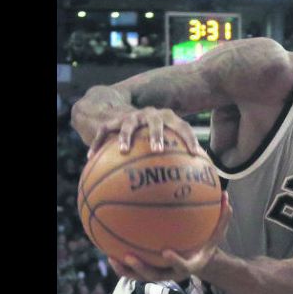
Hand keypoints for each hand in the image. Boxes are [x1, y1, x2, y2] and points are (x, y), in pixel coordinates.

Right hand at [87, 107, 206, 158]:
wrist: (129, 113)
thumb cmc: (158, 136)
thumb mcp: (172, 141)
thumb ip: (184, 157)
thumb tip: (202, 181)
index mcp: (169, 119)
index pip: (184, 127)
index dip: (190, 139)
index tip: (195, 154)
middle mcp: (151, 115)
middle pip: (156, 122)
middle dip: (157, 135)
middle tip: (158, 151)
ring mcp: (132, 116)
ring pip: (128, 124)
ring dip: (126, 137)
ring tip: (123, 151)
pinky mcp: (114, 121)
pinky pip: (105, 131)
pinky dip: (98, 143)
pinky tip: (91, 158)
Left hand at [109, 191, 231, 281]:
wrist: (198, 260)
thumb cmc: (206, 242)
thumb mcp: (218, 232)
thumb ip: (223, 218)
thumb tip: (227, 196)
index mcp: (190, 265)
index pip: (182, 266)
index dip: (174, 261)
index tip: (166, 251)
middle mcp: (173, 273)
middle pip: (155, 276)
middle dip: (141, 268)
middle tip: (129, 256)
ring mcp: (160, 273)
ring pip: (140, 276)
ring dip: (126, 269)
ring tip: (112, 257)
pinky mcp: (150, 271)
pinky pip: (133, 270)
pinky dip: (122, 263)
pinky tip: (109, 250)